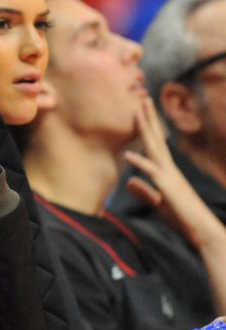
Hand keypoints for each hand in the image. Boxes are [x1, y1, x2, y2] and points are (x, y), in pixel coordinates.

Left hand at [123, 97, 220, 246]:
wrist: (202, 231)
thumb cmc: (182, 218)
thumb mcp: (158, 203)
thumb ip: (144, 192)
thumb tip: (129, 181)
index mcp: (166, 171)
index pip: (155, 144)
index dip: (148, 128)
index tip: (140, 111)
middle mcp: (168, 169)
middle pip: (156, 138)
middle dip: (148, 118)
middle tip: (142, 98)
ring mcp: (169, 176)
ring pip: (154, 148)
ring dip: (145, 130)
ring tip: (137, 111)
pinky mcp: (168, 188)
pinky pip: (152, 172)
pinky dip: (140, 162)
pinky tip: (128, 154)